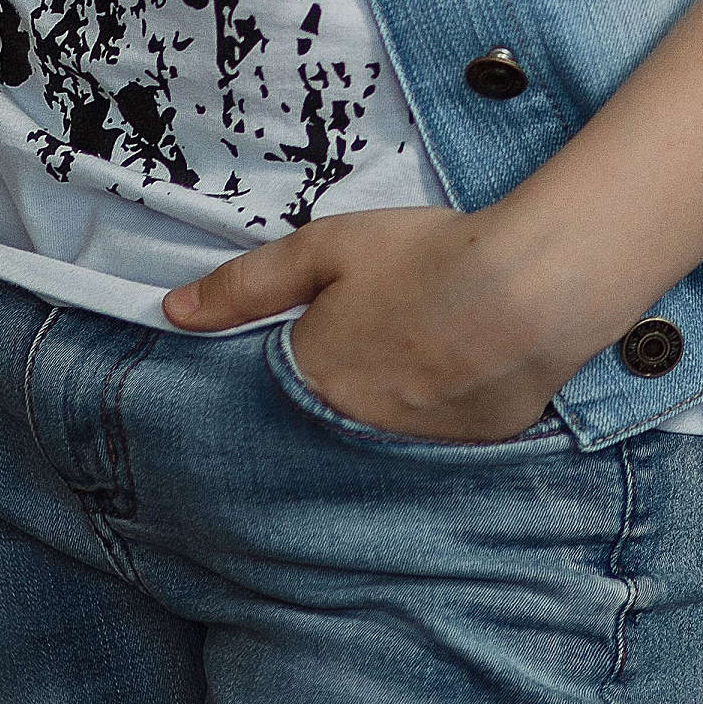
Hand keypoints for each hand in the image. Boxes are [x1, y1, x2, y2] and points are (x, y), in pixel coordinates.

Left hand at [162, 205, 578, 442]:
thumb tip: (173, 312)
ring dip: (392, 397)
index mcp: (312, 381)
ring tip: (424, 344)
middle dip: (345, 380)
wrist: (529, 292)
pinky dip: (441, 406)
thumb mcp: (325, 250)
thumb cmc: (423, 260)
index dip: (293, 360)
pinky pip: (438, 434)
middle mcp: (351, 430)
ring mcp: (411, 449)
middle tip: (382, 331)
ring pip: (383, 426)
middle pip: (329, 410)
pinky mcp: (467, 453)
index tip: (316, 338)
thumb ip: (247, 284)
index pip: (276, 389)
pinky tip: (463, 367)